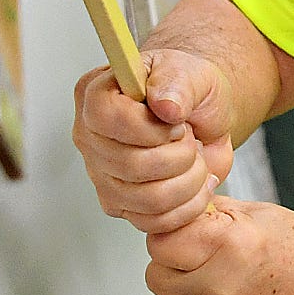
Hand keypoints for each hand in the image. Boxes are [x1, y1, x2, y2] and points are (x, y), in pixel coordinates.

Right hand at [73, 49, 237, 233]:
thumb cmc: (189, 90)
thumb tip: (165, 106)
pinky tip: (198, 183)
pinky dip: (189, 206)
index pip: (109, 119)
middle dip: (181, 155)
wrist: (203, 117)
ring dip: (190, 181)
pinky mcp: (121, 205)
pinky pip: (155, 222)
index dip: (153, 128)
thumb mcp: (190, 73)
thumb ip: (176, 83)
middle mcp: (90, 137)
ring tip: (196, 160)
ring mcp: (101, 176)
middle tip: (191, 139)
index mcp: (94, 95)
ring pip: (148, 199)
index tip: (176, 120)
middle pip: (132, 165)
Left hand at [145, 198, 293, 294]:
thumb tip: (188, 201)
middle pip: (157, 272)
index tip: (187, 232)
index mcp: (228, 245)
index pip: (160, 239)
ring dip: (185, 291)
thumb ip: (219, 210)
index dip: (173, 233)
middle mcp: (218, 287)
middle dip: (174, 262)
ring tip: (221, 282)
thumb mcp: (268, 217)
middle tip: (204, 258)